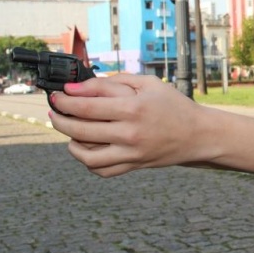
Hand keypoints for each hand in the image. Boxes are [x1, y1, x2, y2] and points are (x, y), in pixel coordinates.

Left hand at [50, 74, 204, 176]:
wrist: (197, 134)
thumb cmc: (173, 105)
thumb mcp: (148, 84)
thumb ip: (114, 82)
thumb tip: (80, 87)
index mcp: (133, 109)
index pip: (87, 106)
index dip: (66, 99)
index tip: (59, 94)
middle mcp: (130, 133)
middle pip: (80, 130)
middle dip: (60, 119)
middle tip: (56, 110)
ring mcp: (131, 153)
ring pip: (86, 156)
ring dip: (70, 143)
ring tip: (67, 131)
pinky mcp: (133, 166)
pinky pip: (101, 170)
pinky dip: (87, 161)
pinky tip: (85, 148)